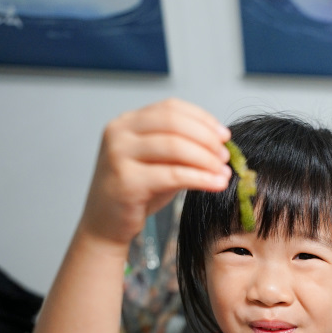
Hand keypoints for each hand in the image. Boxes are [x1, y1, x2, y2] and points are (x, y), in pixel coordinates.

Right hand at [78, 98, 232, 248]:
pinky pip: (173, 175)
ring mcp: (119, 155)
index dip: (202, 119)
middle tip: (226, 156)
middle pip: (174, 123)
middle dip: (207, 139)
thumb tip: (220, 144)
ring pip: (175, 146)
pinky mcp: (126, 181)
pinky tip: (216, 184)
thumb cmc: (136, 192)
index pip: (171, 108)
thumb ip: (181, 148)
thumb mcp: (159, 163)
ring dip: (206, 159)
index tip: (224, 135)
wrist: (105, 225)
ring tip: (224, 172)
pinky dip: (200, 178)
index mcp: (127, 122)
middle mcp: (119, 132)